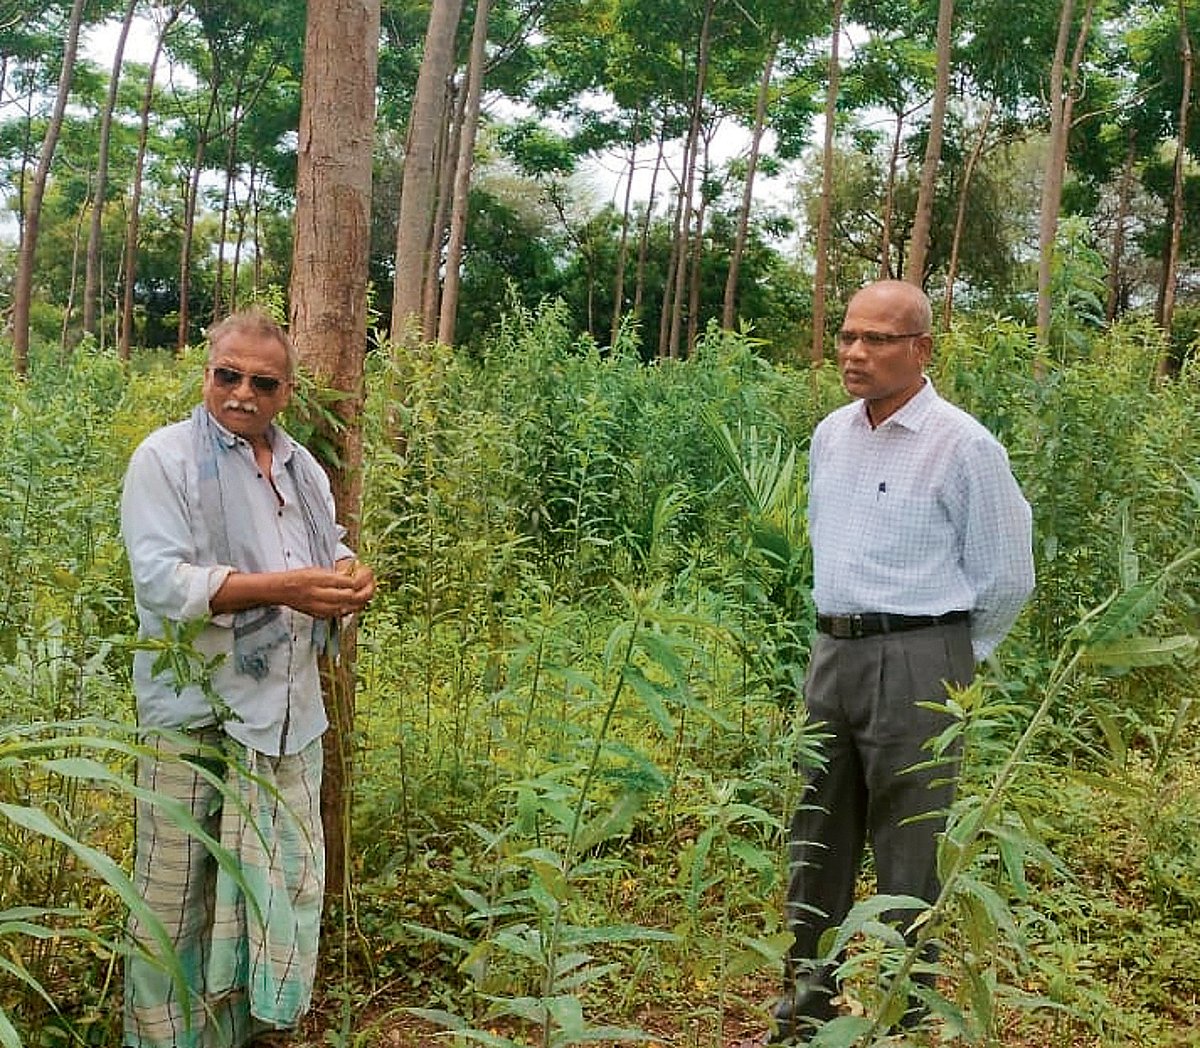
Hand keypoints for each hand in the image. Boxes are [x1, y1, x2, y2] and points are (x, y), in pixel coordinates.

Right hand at [211, 563, 376, 618]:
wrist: (280, 591)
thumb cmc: (299, 577)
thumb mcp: (316, 569)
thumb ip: (335, 573)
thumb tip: (354, 574)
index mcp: (319, 579)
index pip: (348, 581)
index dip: (362, 578)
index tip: (367, 571)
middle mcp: (320, 594)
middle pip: (352, 596)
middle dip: (367, 590)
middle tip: (372, 582)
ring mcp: (320, 607)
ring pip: (350, 607)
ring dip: (362, 600)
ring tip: (368, 591)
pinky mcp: (320, 615)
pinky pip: (342, 613)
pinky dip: (353, 607)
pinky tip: (357, 601)